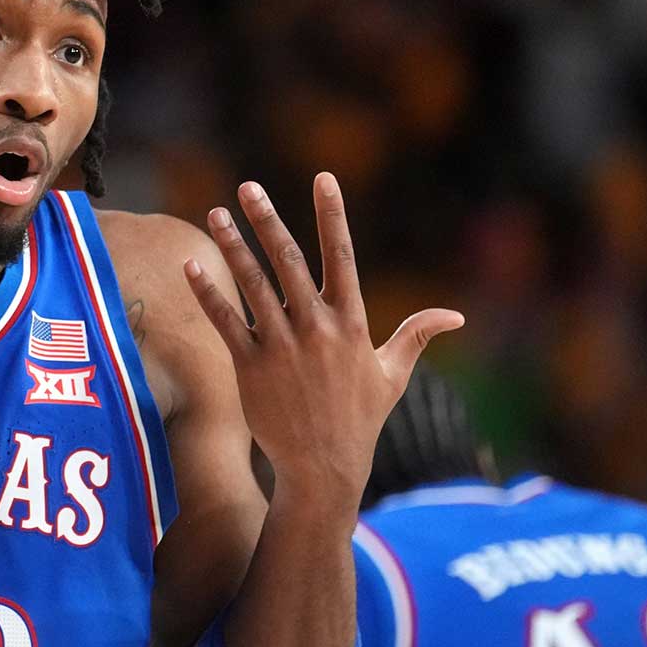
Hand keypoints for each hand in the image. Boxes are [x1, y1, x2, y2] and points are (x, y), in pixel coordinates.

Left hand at [183, 172, 462, 506]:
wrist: (323, 468)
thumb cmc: (360, 419)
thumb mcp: (393, 374)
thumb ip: (416, 336)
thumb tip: (456, 315)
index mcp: (351, 323)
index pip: (342, 256)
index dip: (332, 215)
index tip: (323, 178)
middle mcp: (315, 328)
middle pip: (288, 261)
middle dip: (267, 221)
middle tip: (249, 187)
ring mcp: (281, 347)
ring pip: (252, 285)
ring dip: (231, 247)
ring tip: (215, 214)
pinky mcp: (250, 367)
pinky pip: (225, 321)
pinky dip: (207, 292)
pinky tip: (190, 265)